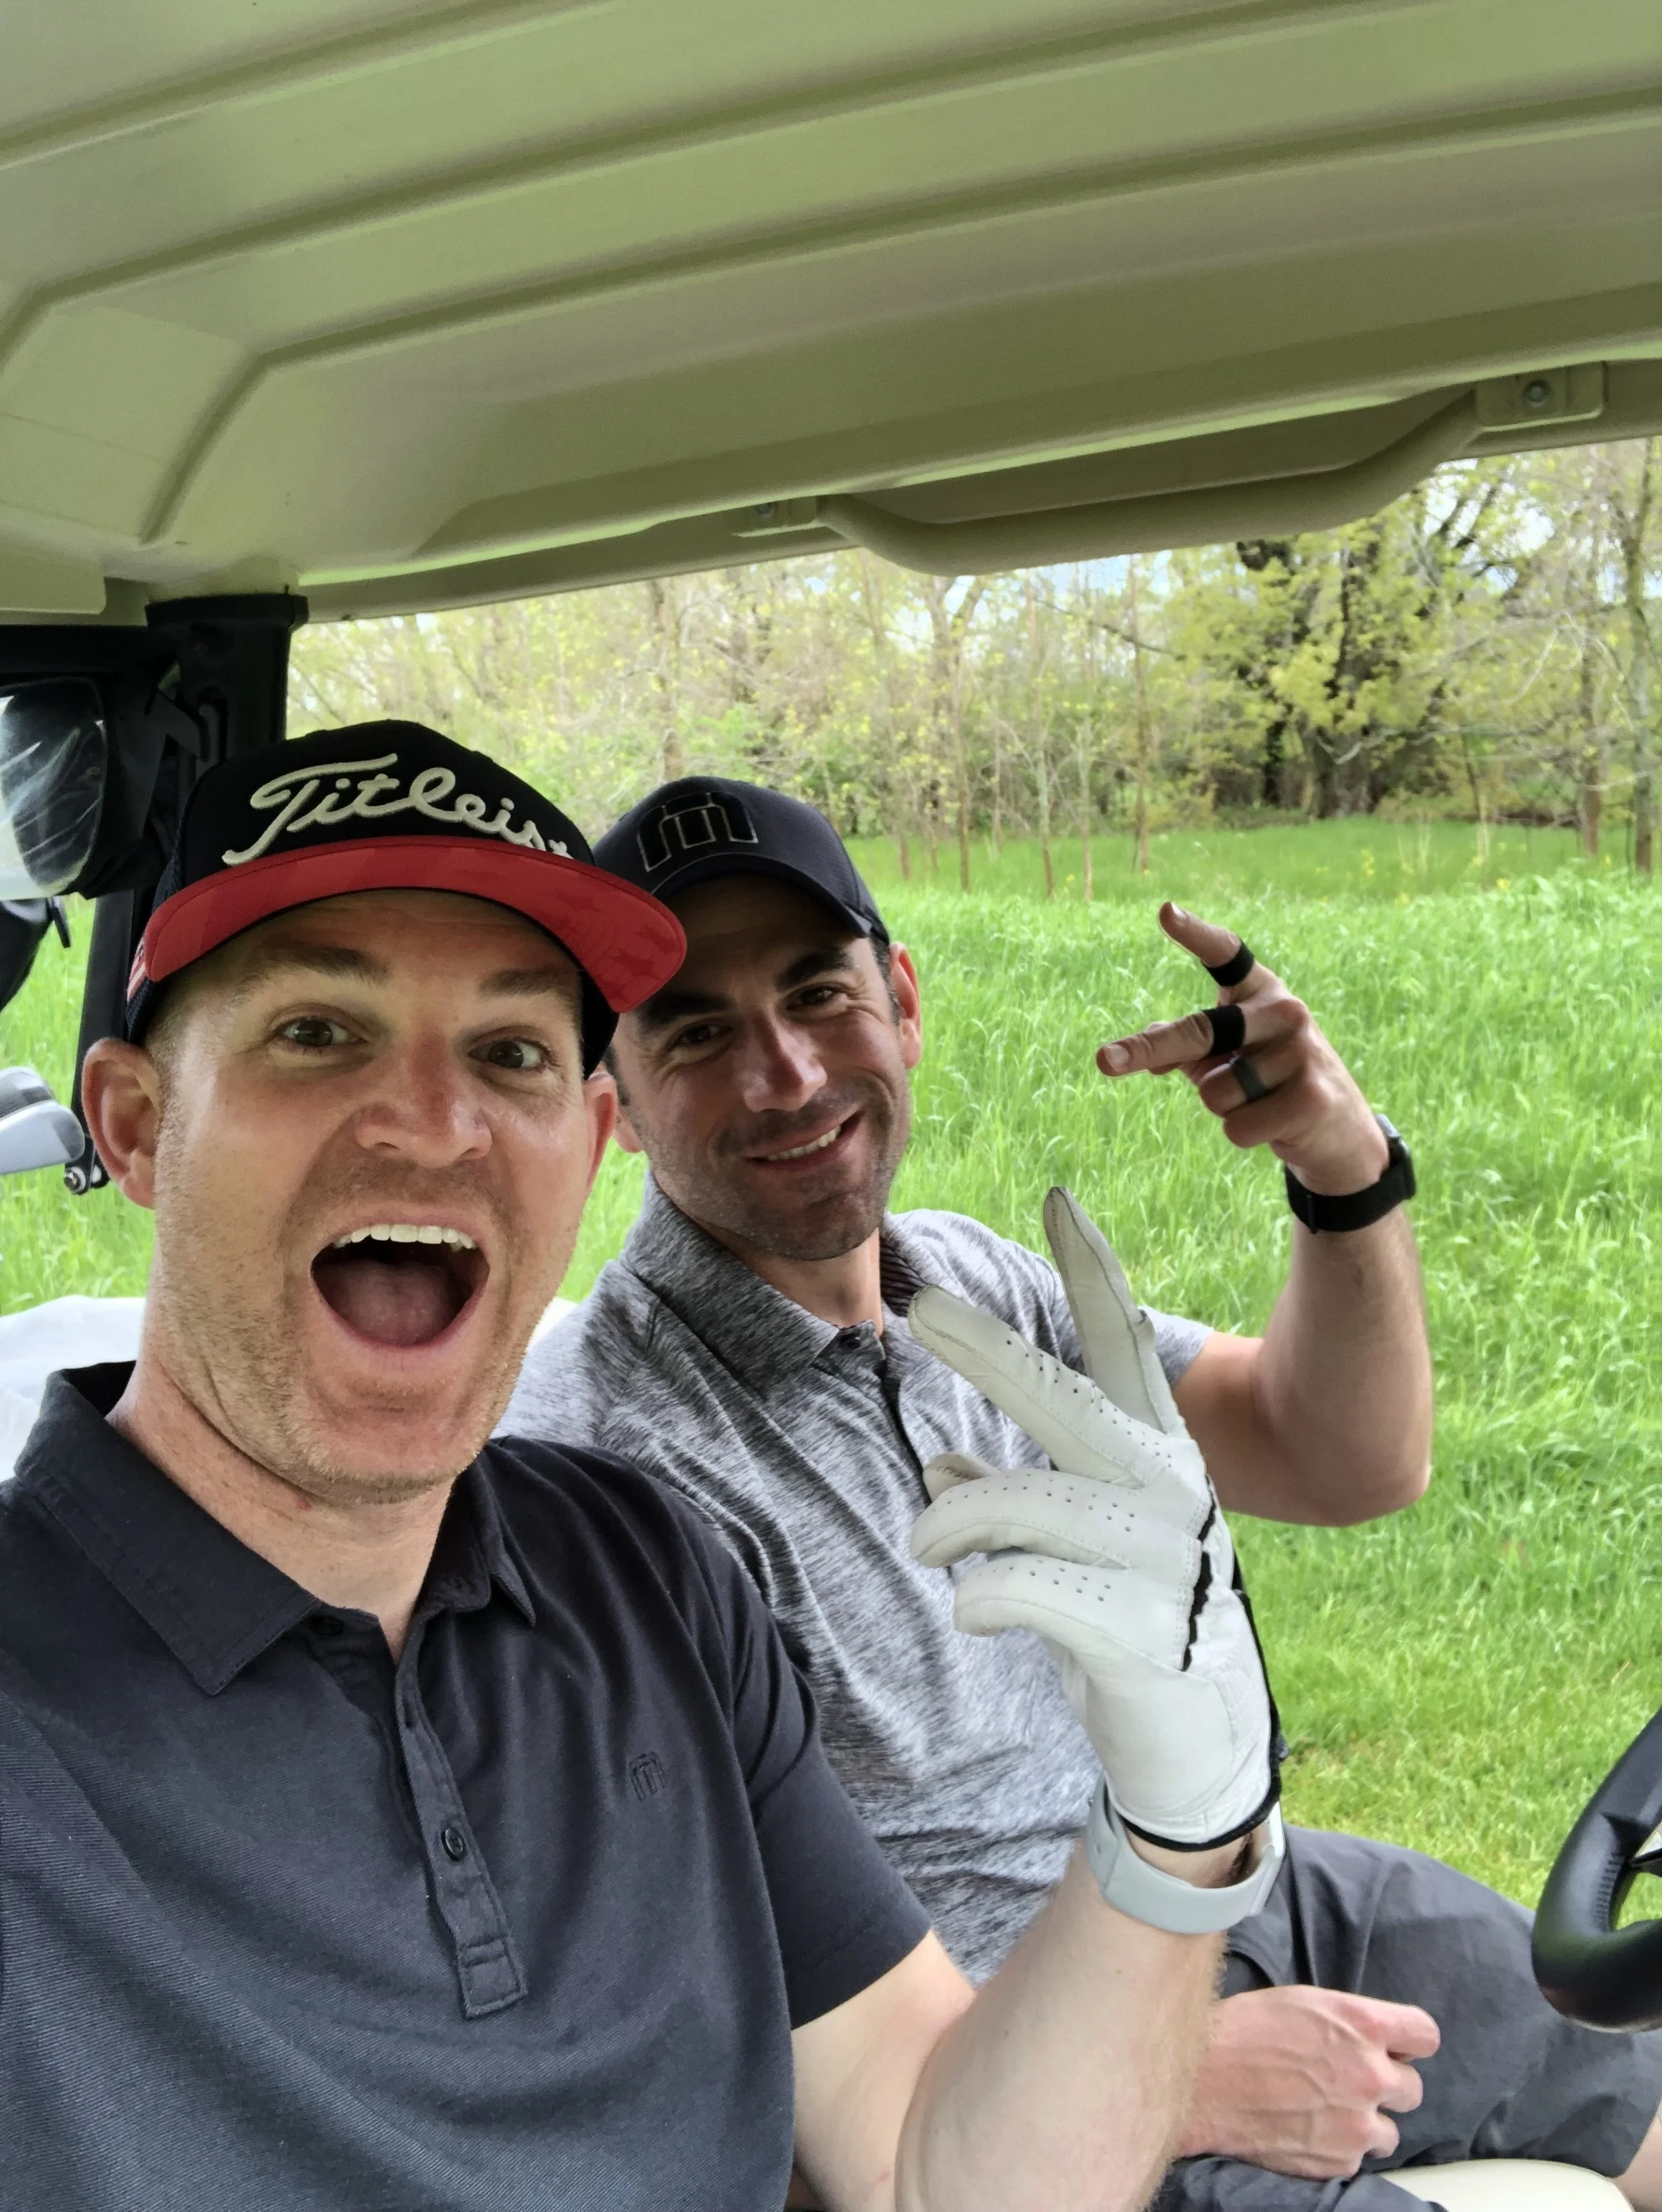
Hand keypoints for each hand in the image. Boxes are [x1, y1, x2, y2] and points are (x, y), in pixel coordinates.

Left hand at [908, 1188, 1277, 1849]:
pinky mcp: (1144, 1631)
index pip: (1123, 1343)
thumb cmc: (1128, 1622)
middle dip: (988, 1349)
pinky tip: (970, 1610)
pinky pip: (1032, 1589)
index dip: (1091, 1269)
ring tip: (919, 1539)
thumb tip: (939, 1467)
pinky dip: (983, 1594)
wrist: (1199, 1744)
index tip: (1058, 1196)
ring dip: (952, 1523)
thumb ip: (1013, 1497)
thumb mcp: (1078, 1546)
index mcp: (1156, 1454)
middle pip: (1066, 1399)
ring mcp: (1164, 1557)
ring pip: (1026, 1502)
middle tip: (917, 1303)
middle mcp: (1168, 1488)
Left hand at [1096, 903, 1388, 1198]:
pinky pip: (1236, 1125)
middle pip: (1198, 1033)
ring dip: (1226, 1109)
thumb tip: (1130, 1055)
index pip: (1226, 953)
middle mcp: (1283, 1010)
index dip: (1196, 933)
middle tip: (1103, 1060)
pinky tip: (1279, 1123)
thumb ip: (1180, 1049)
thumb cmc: (1267, 1081)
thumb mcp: (1223, 1058)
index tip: (1165, 912)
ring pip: (1213, 1093)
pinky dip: (1245, 1134)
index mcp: (1259, 992)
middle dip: (1149, 1051)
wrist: (1337, 1127)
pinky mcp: (1311, 1095)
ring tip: (1263, 1102)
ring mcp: (1301, 1051)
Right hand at [1178, 1985, 1440, 2176]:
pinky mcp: (1341, 2160)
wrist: (1202, 2082)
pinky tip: (1307, 2129)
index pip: (1425, 2035)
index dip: (1409, 2043)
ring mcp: (1358, 2122)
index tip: (1395, 2049)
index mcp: (1363, 2025)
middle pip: (1412, 2087)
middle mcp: (1370, 2074)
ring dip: (1366, 2122)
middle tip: (1348, 2081)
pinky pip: (1358, 2157)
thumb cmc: (1243, 2032)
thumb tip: (1376, 2039)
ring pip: (1390, 2131)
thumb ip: (1349, 2022)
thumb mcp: (1303, 2002)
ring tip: (1326, 2111)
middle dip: (1385, 2085)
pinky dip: (1339, 2147)